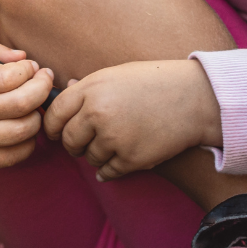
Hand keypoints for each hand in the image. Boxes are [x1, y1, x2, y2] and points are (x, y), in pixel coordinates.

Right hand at [0, 43, 53, 168]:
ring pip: (23, 130)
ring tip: (33, 105)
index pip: (10, 76)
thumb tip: (24, 59)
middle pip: (22, 103)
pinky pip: (13, 156)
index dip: (29, 69)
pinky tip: (24, 129)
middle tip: (44, 80)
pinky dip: (28, 142)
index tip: (30, 66)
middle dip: (42, 88)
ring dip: (37, 115)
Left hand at [41, 59, 220, 180]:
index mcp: (91, 89)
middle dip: (73, 144)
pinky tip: (116, 162)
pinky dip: (109, 170)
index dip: (51, 125)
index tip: (54, 132)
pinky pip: (107, 172)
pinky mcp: (131, 159)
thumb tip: (64, 89)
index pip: (54, 113)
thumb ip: (88, 87)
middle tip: (82, 143)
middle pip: (68, 139)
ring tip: (114, 144)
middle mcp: (98, 114)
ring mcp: (114, 138)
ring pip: (89, 157)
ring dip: (96, 155)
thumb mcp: (116, 75)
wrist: (195, 99)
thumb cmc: (155, 83)